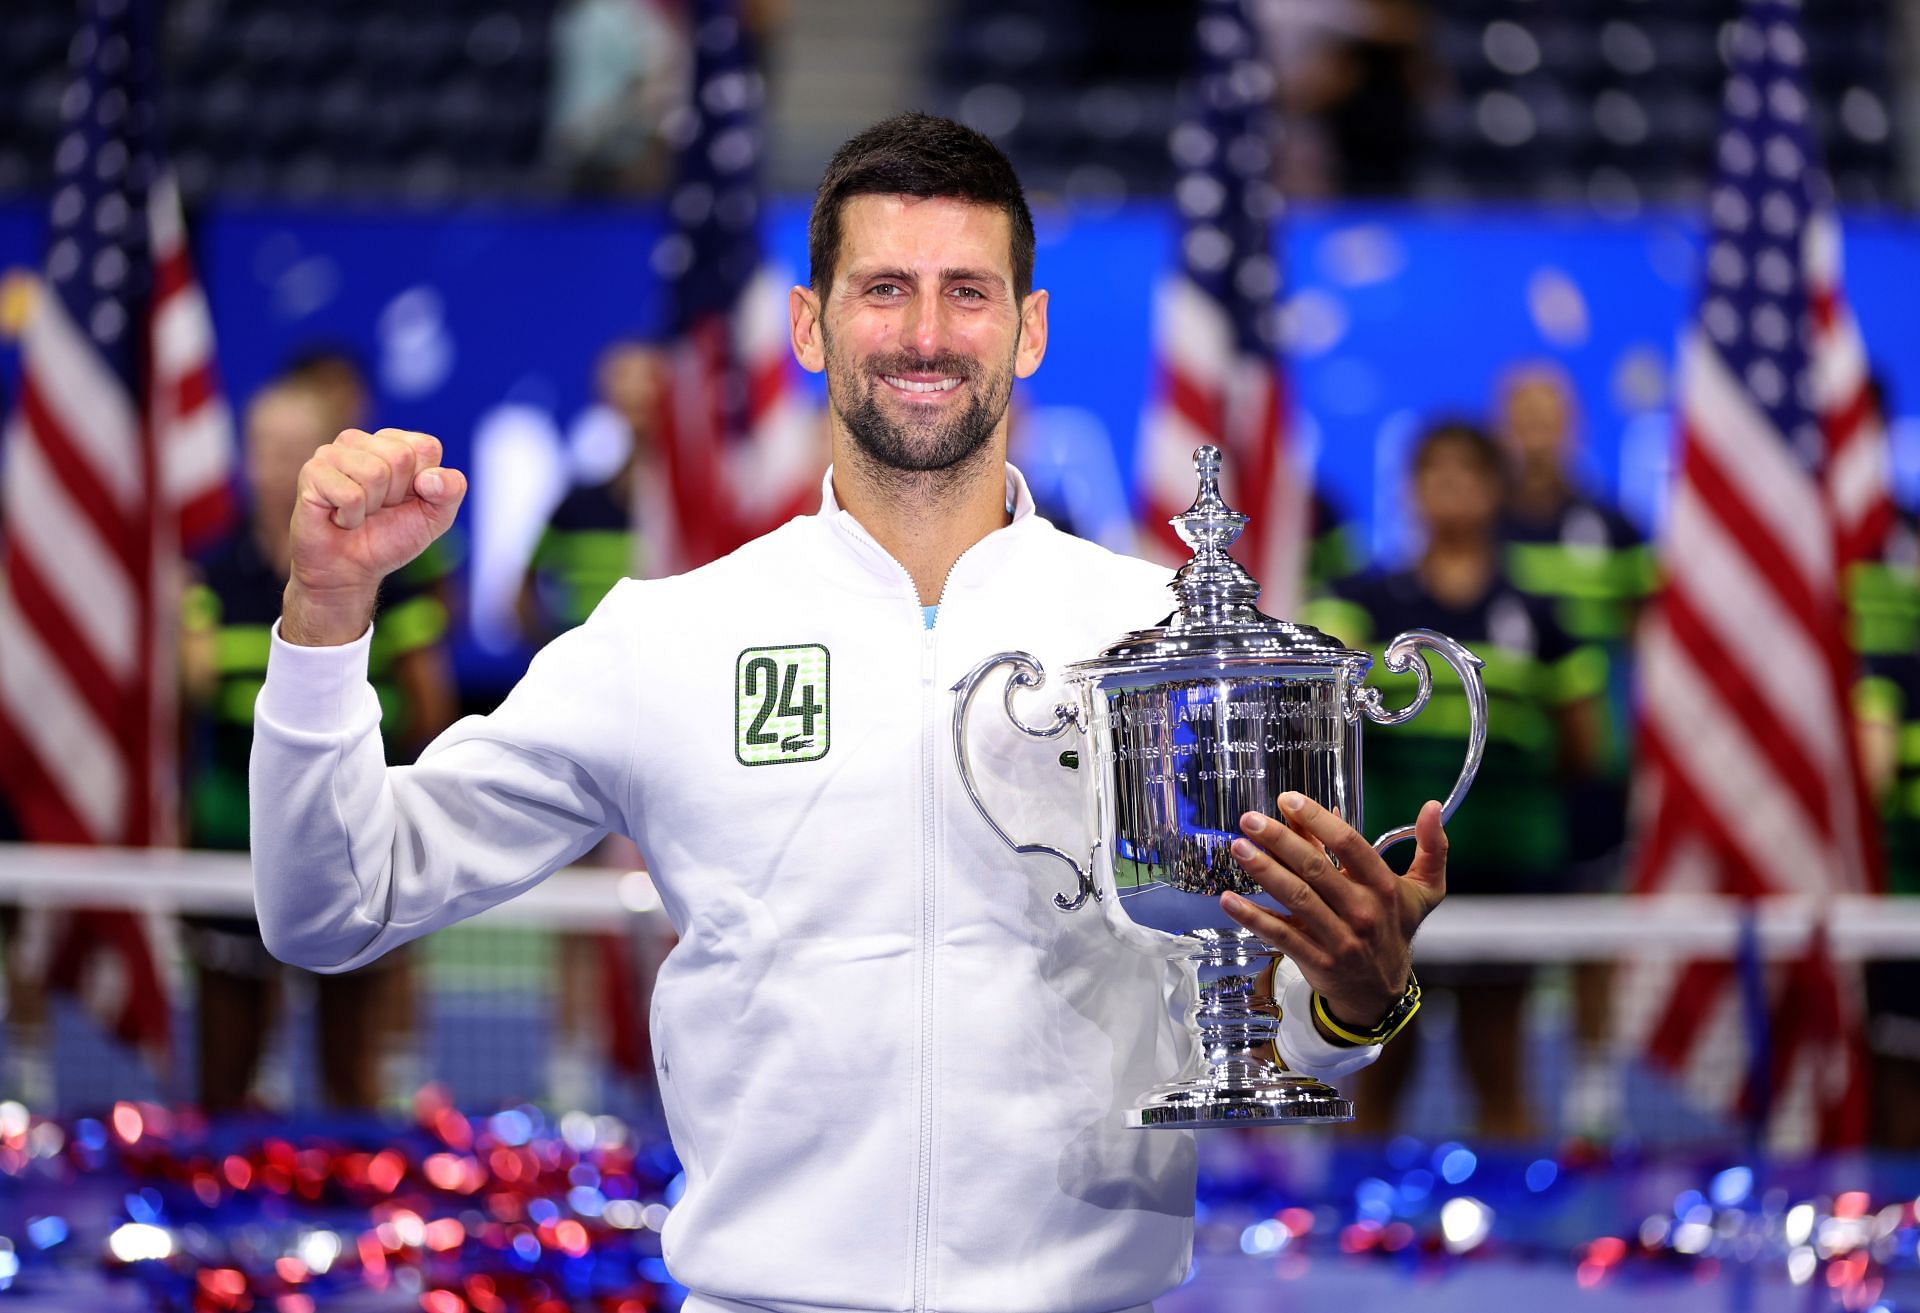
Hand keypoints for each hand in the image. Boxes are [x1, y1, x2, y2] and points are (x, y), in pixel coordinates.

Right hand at [283, 428, 466, 646]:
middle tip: (378, 509)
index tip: (405, 500)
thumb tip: (430, 478)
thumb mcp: (436, 517)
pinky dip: (350, 517)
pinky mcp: (312, 472)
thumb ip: (451, 490)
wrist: (350, 570)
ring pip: (374, 473)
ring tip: (359, 513)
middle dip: (396, 495)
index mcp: (394, 442)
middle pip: (401, 457)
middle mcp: (361, 440)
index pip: (427, 447)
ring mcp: (332, 452)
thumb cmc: (390, 537)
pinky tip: (339, 518)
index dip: (425, 484)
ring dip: (372, 507)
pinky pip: (350, 494)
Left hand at [1221, 791, 1446, 1029]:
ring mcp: (1338, 938)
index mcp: (1383, 887)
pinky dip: (1253, 917)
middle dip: (1280, 840)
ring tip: (1238, 847)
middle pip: (1316, 869)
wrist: (1382, 993)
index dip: (1318, 820)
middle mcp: (1362, 911)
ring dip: (1263, 871)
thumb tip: (1432, 807)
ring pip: (1296, 898)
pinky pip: (1280, 934)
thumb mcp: (1425, 890)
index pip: (1349, 845)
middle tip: (1250, 819)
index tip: (1289, 800)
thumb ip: (1432, 847)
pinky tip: (1229, 900)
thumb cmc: (1397, 929)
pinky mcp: (1316, 960)